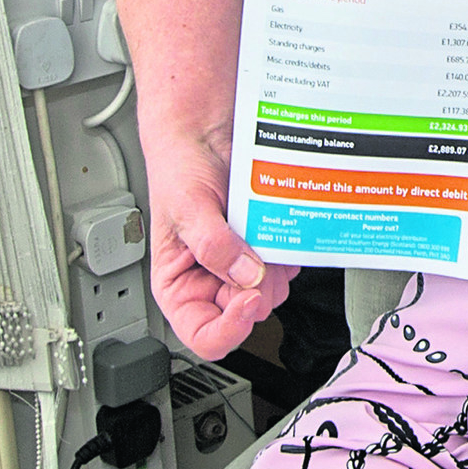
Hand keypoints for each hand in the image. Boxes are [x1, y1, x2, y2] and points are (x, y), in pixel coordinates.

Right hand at [143, 120, 293, 358]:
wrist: (205, 132)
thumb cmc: (179, 167)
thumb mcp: (187, 207)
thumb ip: (212, 245)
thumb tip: (245, 274)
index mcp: (179, 286)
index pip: (205, 336)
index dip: (230, 327)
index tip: (246, 296)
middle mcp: (211, 282)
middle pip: (248, 315)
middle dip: (258, 287)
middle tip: (255, 251)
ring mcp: (241, 267)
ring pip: (272, 292)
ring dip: (275, 267)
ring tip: (259, 230)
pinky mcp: (264, 249)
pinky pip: (288, 266)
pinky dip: (288, 250)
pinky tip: (275, 226)